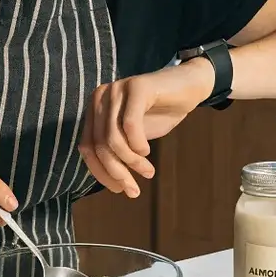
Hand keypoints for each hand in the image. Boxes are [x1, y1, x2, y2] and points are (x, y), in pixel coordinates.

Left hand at [80, 58, 214, 197]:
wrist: (188, 86)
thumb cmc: (160, 113)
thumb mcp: (133, 138)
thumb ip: (117, 152)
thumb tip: (112, 183)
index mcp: (95, 109)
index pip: (87, 148)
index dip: (101, 173)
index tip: (120, 190)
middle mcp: (100, 97)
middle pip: (99, 146)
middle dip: (117, 173)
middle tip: (134, 190)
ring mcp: (117, 89)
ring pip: (113, 139)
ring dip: (131, 162)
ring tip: (148, 171)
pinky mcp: (137, 87)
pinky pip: (130, 125)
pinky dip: (137, 145)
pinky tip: (147, 151)